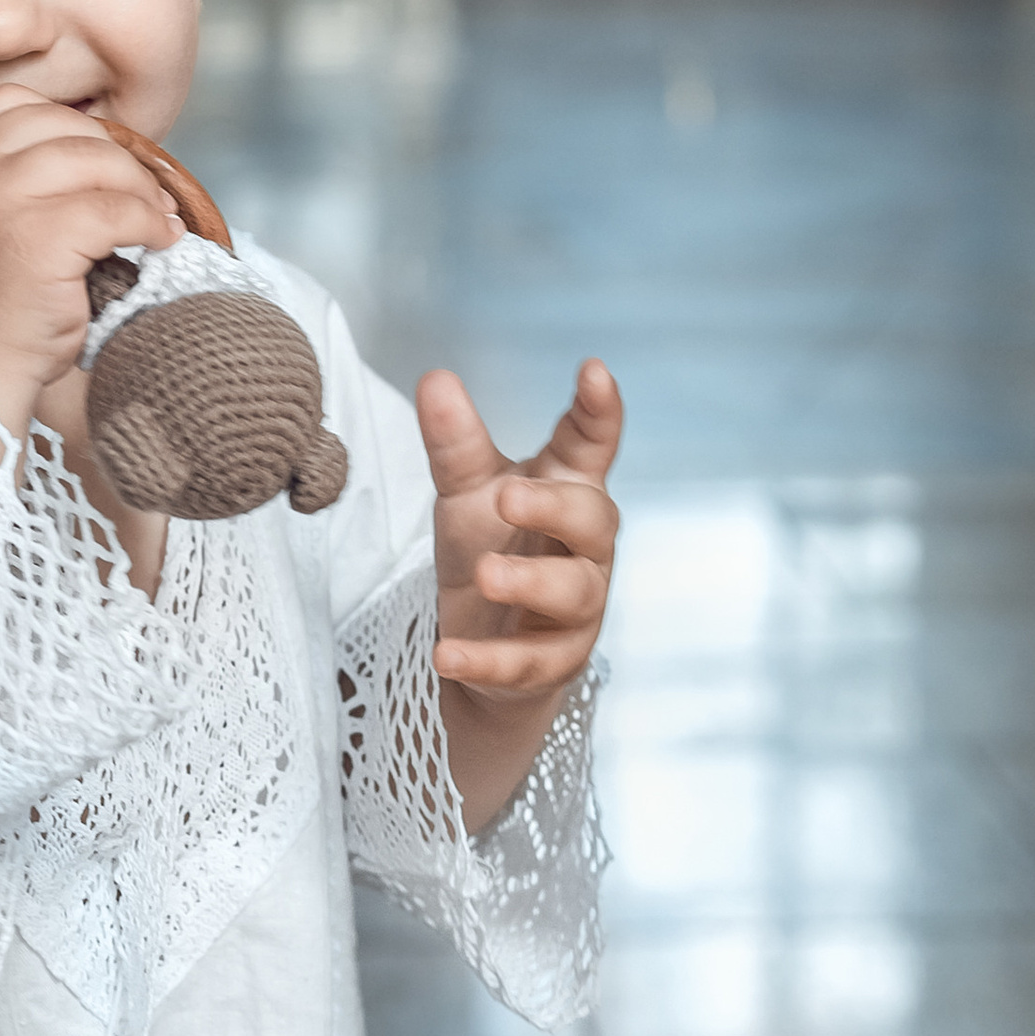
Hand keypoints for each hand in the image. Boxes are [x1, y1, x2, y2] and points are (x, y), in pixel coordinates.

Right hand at [0, 85, 178, 430]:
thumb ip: (11, 175)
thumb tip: (105, 147)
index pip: (19, 104)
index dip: (71, 128)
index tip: (99, 166)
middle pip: (69, 128)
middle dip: (118, 159)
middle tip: (146, 196)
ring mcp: (1, 198)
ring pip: (99, 162)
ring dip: (142, 190)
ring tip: (157, 220)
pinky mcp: (41, 237)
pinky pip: (118, 210)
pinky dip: (150, 225)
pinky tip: (159, 243)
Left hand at [417, 358, 622, 831]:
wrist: (486, 648)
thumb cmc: (493, 548)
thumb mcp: (467, 493)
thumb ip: (456, 442)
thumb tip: (435, 378)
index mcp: (567, 489)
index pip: (591, 444)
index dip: (598, 411)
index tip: (593, 372)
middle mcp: (584, 546)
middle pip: (593, 518)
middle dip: (555, 506)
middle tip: (507, 497)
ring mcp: (576, 608)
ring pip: (574, 592)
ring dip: (530, 583)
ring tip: (484, 574)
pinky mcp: (552, 662)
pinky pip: (527, 663)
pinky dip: (488, 661)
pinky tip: (448, 655)